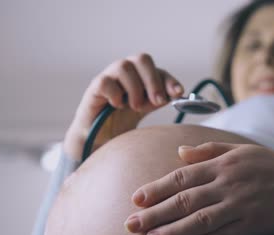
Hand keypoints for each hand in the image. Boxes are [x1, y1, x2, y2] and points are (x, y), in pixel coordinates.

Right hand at [64, 53, 184, 160]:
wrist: (100, 136)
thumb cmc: (123, 118)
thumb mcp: (145, 108)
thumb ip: (158, 99)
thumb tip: (177, 93)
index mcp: (141, 75)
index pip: (159, 70)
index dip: (169, 80)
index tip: (178, 93)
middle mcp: (126, 70)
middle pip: (143, 59)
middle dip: (153, 81)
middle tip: (157, 102)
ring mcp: (109, 76)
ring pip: (125, 67)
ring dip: (135, 89)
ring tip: (135, 107)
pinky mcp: (94, 87)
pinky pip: (106, 82)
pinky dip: (115, 94)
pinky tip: (117, 106)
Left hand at [125, 142, 273, 234]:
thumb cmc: (269, 163)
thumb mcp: (239, 149)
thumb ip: (207, 151)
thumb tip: (178, 153)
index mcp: (223, 164)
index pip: (182, 176)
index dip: (157, 188)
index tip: (136, 199)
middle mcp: (228, 184)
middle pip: (185, 200)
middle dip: (156, 213)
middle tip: (131, 225)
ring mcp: (240, 206)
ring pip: (200, 221)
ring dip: (173, 231)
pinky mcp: (252, 224)